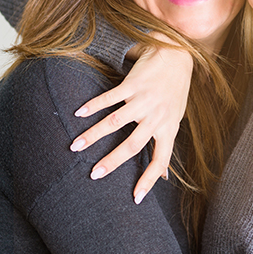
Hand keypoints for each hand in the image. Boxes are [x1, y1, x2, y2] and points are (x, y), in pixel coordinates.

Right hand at [71, 36, 192, 202]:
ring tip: (75, 147)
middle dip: (111, 161)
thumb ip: (166, 146)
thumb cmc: (175, 91)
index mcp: (168, 128)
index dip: (149, 180)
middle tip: (93, 175)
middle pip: (132, 144)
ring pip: (115, 123)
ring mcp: (144, 100)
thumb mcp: (175, 119)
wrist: (177, 55)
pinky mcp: (133, 84)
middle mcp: (157, 116)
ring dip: (93, 135)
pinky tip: (78, 114)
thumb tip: (164, 177)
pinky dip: (92, 106)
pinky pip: (109, 98)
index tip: (136, 199)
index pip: (160, 159)